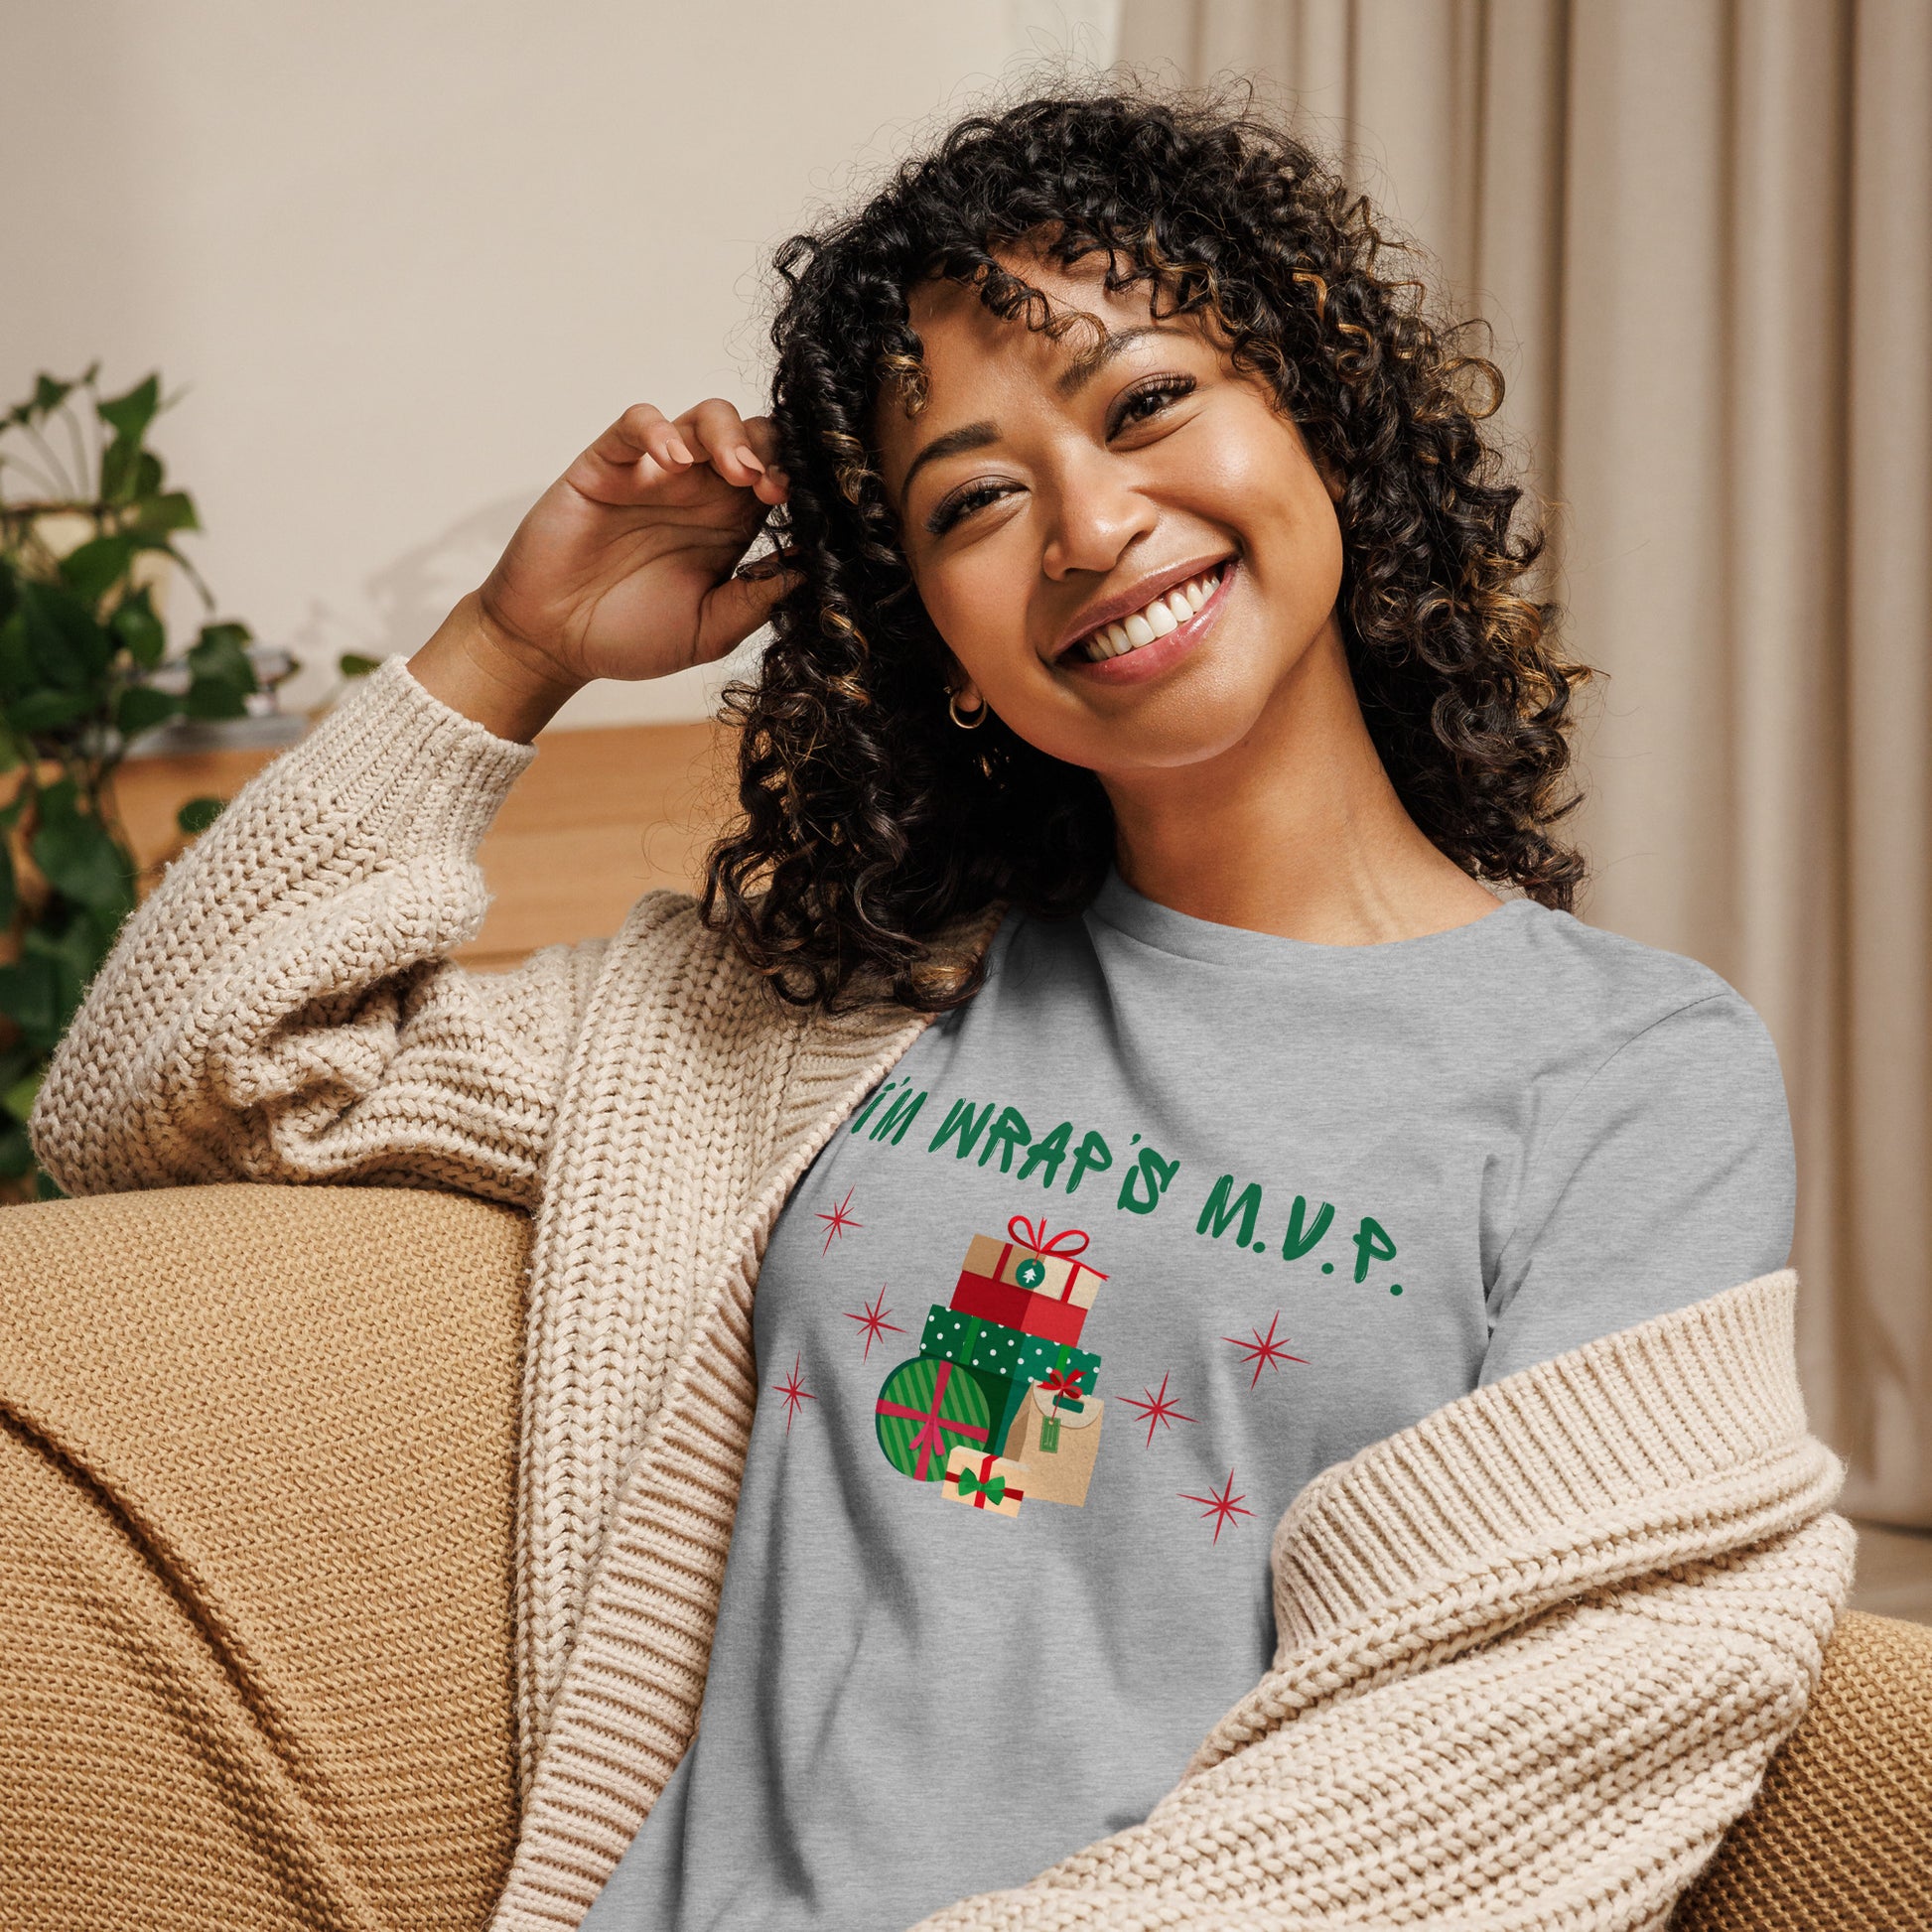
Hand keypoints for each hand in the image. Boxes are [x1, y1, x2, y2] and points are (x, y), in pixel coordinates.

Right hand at [412, 399, 792, 739]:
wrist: (554, 644)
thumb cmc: (630, 638)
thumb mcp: (709, 631)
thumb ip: (755, 601)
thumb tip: (811, 571)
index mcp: (730, 526)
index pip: (778, 479)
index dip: (796, 483)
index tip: (801, 509)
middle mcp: (699, 492)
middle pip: (752, 437)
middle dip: (772, 451)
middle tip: (772, 488)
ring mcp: (654, 473)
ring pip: (704, 418)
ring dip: (729, 435)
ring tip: (737, 471)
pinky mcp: (607, 465)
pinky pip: (636, 423)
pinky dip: (659, 430)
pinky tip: (672, 461)